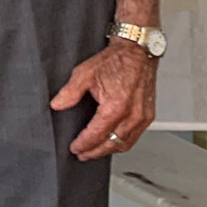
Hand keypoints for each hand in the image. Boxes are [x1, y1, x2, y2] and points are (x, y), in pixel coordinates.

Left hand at [53, 39, 157, 160]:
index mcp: (116, 107)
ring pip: (125, 143)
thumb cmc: (116, 60)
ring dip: (109, 150)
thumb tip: (57, 105)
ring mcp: (143, 117)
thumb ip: (70, 92)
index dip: (83, 144)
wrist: (138, 52)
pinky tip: (112, 142)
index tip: (74, 148)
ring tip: (94, 151)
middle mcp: (132, 115)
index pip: (96, 135)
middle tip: (82, 154)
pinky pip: (135, 136)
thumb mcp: (85, 73)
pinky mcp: (148, 115)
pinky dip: (122, 142)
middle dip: (95, 152)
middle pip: (111, 144)